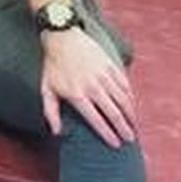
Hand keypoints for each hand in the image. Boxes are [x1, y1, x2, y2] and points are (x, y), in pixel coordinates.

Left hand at [40, 26, 137, 146]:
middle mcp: (93, 86)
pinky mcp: (111, 66)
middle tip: (130, 139)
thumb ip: (51, 112)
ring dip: (131, 114)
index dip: (107, 134)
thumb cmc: (53, 66)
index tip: (115, 144)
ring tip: (134, 125)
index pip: (96, 119)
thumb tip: (57, 132)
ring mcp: (103, 75)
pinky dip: (130, 97)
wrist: (62, 37)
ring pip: (123, 100)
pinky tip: (131, 105)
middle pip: (114, 112)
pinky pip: (125, 85)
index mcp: (77, 94)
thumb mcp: (46, 89)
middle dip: (124, 128)